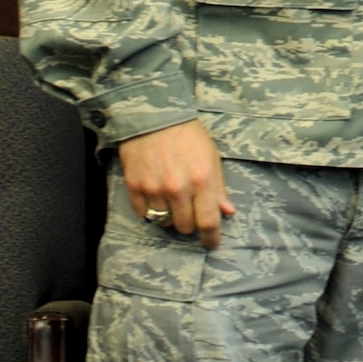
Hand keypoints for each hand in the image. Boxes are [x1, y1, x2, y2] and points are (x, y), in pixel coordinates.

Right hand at [118, 119, 234, 248]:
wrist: (155, 117)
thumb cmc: (188, 136)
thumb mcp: (212, 157)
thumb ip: (219, 187)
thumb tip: (227, 211)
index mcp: (202, 179)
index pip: (208, 221)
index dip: (211, 237)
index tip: (211, 243)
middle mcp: (179, 188)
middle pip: (185, 226)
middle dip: (190, 223)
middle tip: (190, 210)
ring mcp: (155, 188)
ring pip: (164, 222)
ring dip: (170, 216)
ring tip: (173, 201)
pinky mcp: (135, 187)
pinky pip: (143, 214)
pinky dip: (150, 210)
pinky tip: (156, 196)